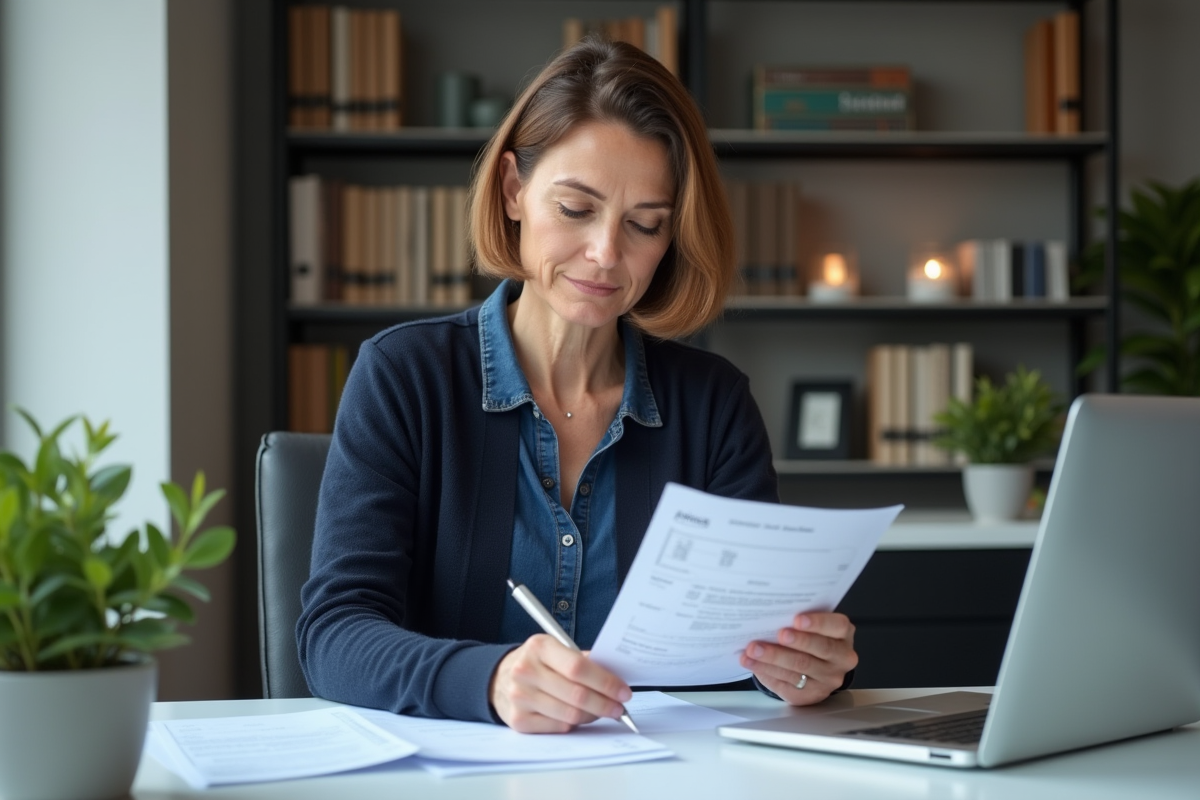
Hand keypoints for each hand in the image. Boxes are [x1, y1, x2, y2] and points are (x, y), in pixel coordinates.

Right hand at [489, 634, 632, 732]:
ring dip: (592, 715)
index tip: (623, 691)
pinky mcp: (518, 720)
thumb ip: (582, 660)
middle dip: (604, 703)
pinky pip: (558, 727)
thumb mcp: (555, 649)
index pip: (578, 667)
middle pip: (576, 694)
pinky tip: (579, 716)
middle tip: (619, 707)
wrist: (498, 677)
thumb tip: (615, 677)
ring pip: (569, 714)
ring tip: (602, 711)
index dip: (605, 682)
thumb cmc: (537, 662)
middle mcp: (526, 670)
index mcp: (539, 646)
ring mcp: (520, 697)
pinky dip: (574, 724)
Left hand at [739, 612, 857, 705]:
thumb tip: (772, 614)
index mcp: (843, 635)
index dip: (819, 622)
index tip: (797, 619)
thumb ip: (801, 620)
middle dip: (797, 641)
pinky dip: (766, 671)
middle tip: (778, 635)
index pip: (838, 626)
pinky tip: (752, 663)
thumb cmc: (809, 638)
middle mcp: (841, 659)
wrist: (813, 669)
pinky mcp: (809, 695)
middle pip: (821, 648)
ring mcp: (827, 680)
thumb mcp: (813, 627)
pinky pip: (787, 683)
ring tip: (753, 649)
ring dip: (774, 657)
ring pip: (800, 667)